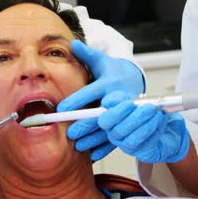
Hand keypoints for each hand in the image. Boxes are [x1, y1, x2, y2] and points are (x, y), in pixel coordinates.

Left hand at [58, 40, 144, 160]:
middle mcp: (116, 99)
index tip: (62, 109)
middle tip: (70, 134)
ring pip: (107, 129)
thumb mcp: (102, 60)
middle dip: (84, 125)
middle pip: (98, 114)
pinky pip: (116, 138)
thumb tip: (73, 44)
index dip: (75, 101)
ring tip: (78, 147)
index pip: (89, 93)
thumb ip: (87, 54)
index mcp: (108, 84)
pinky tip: (93, 155)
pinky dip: (104, 148)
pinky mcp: (126, 124)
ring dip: (92, 139)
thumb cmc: (112, 71)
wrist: (135, 81)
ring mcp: (122, 114)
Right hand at [97, 91, 189, 162]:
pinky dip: (154, 130)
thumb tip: (108, 102)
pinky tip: (160, 120)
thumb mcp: (129, 99)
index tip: (130, 103)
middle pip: (119, 131)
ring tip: (157, 112)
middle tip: (150, 107)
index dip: (116, 113)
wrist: (162, 123)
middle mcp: (115, 136)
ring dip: (146, 124)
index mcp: (109, 122)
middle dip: (136, 117)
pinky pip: (147, 143)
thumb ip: (118, 98)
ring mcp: (128, 146)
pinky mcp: (142, 152)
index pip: (105, 121)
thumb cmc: (142, 111)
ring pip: (133, 138)